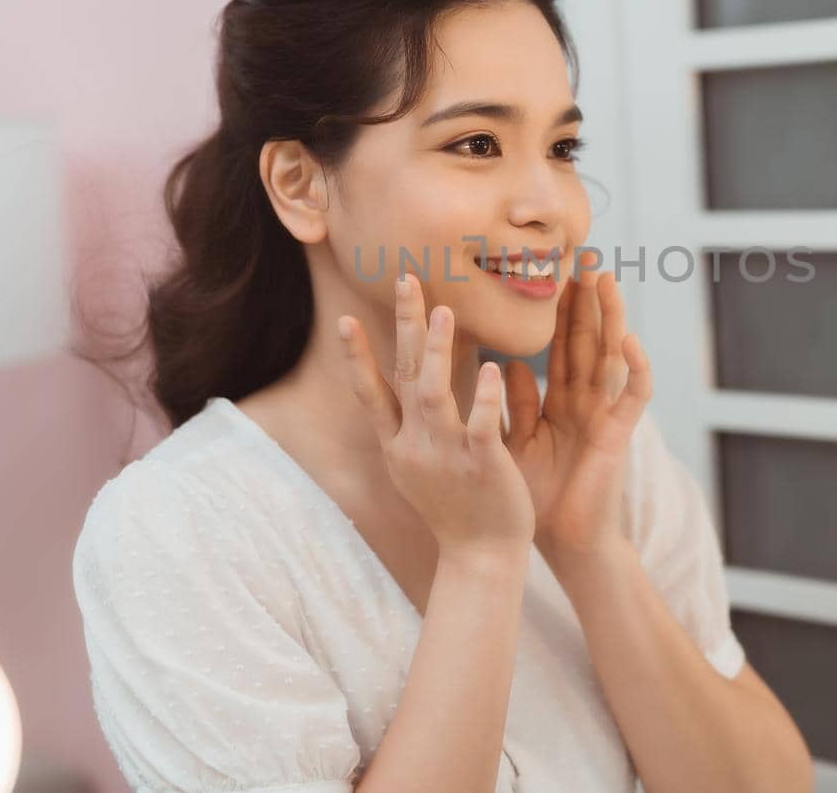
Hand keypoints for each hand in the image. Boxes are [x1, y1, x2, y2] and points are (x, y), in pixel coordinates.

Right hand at [336, 272, 535, 562]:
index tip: (346, 320)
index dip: (357, 357)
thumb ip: (413, 425)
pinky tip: (491, 368)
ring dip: (436, 350)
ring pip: (434, 394)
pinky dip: (483, 397)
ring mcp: (446, 455)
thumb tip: (406, 386)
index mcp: (399, 445)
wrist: (480, 557)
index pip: (371, 394)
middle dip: (404, 326)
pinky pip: (480, 426)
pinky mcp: (481, 466)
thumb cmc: (455, 507)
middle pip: (404, 376)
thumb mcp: (419, 466)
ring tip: (445, 310)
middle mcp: (414, 446)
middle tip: (406, 279)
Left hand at [504, 268, 652, 570]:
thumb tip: (506, 362)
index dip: (558, 310)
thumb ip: (516, 404)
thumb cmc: (538, 498)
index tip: (551, 271)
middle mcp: (586, 402)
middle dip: (586, 299)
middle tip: (582, 253)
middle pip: (587, 340)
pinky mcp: (620, 434)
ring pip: (610, 355)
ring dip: (611, 317)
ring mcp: (606, 415)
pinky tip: (628, 340)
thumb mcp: (518, 442)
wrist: (561, 544)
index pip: (560, 346)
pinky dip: (633, 368)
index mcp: (561, 402)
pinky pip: (632, 396)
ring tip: (606, 278)